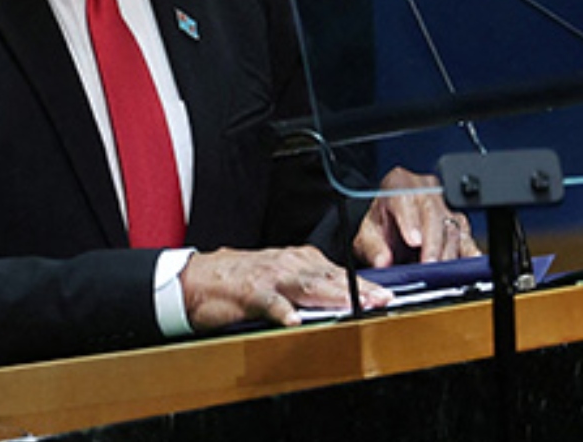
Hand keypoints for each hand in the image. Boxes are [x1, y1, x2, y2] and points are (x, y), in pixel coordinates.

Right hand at [181, 246, 391, 330]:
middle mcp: (288, 265)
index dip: (364, 285)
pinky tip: (295, 321)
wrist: (195, 279)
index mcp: (298, 260)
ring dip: (332, 297)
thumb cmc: (239, 280)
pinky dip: (283, 311)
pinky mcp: (249, 293)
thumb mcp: (280, 278)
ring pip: (307, 286)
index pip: (338, 273)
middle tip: (382, 301)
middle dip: (359, 290)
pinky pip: (269, 302)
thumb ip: (308, 288)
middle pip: (330, 278)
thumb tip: (340, 301)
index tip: (387, 296)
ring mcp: (269, 278)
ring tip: (354, 307)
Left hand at [352, 167, 481, 267]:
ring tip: (442, 273)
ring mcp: (444, 205)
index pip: (405, 197)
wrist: (388, 224)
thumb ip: (374, 247)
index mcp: (398, 182)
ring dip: (449, 252)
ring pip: (453, 226)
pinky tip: (465, 265)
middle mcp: (425, 190)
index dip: (411, 220)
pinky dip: (467, 253)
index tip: (414, 241)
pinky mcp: (458, 222)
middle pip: (433, 213)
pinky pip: (466, 237)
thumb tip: (383, 261)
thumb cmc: (379, 223)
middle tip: (430, 265)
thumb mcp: (366, 234)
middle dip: (433, 243)